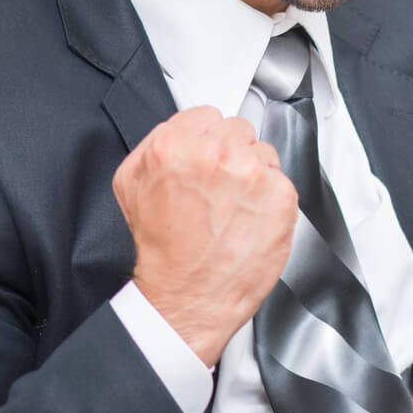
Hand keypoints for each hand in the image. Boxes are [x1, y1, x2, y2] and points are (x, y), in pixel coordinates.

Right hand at [114, 106, 298, 366]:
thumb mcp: (131, 186)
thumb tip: (180, 130)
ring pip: (264, 153)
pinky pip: (281, 182)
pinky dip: (271, 200)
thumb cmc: (162, 250)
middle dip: (231, 154)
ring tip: (233, 209)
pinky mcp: (281, 195)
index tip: (205, 160)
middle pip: (238, 130)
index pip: (207, 115)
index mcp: (174, 145)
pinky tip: (250, 221)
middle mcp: (216, 153)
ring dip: (254, 175)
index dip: (206, 140)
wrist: (188, 298)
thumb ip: (154, 146)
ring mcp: (252, 173)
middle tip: (218, 190)